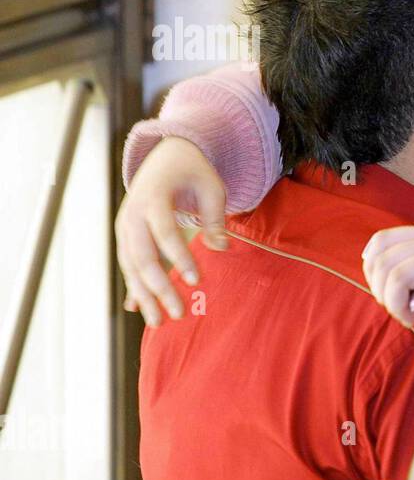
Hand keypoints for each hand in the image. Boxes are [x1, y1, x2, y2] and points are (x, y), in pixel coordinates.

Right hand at [115, 137, 227, 325]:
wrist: (166, 156)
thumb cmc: (194, 172)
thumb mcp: (212, 187)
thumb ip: (216, 218)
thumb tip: (222, 249)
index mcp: (153, 198)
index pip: (165, 232)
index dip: (179, 258)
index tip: (195, 281)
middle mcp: (132, 214)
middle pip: (142, 256)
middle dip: (158, 288)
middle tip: (179, 313)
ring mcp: (125, 227)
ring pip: (130, 266)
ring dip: (143, 296)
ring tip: (158, 322)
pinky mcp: (125, 236)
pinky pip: (128, 265)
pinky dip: (133, 287)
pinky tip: (137, 309)